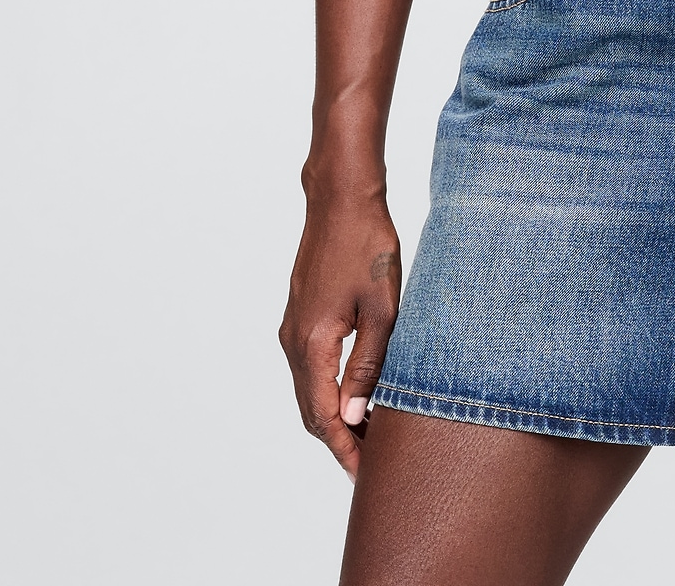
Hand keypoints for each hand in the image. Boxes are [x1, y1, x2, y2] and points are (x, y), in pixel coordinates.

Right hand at [279, 193, 400, 478]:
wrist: (342, 199)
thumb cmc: (368, 247)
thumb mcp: (381, 309)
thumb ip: (368, 364)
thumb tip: (355, 415)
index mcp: (312, 344)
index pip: (325, 417)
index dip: (346, 449)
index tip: (368, 473)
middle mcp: (294, 342)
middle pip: (311, 411)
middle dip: (340, 440)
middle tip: (373, 462)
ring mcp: (293, 329)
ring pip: (309, 391)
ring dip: (335, 416)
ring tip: (371, 431)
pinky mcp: (300, 317)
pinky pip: (310, 369)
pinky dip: (329, 390)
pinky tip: (357, 392)